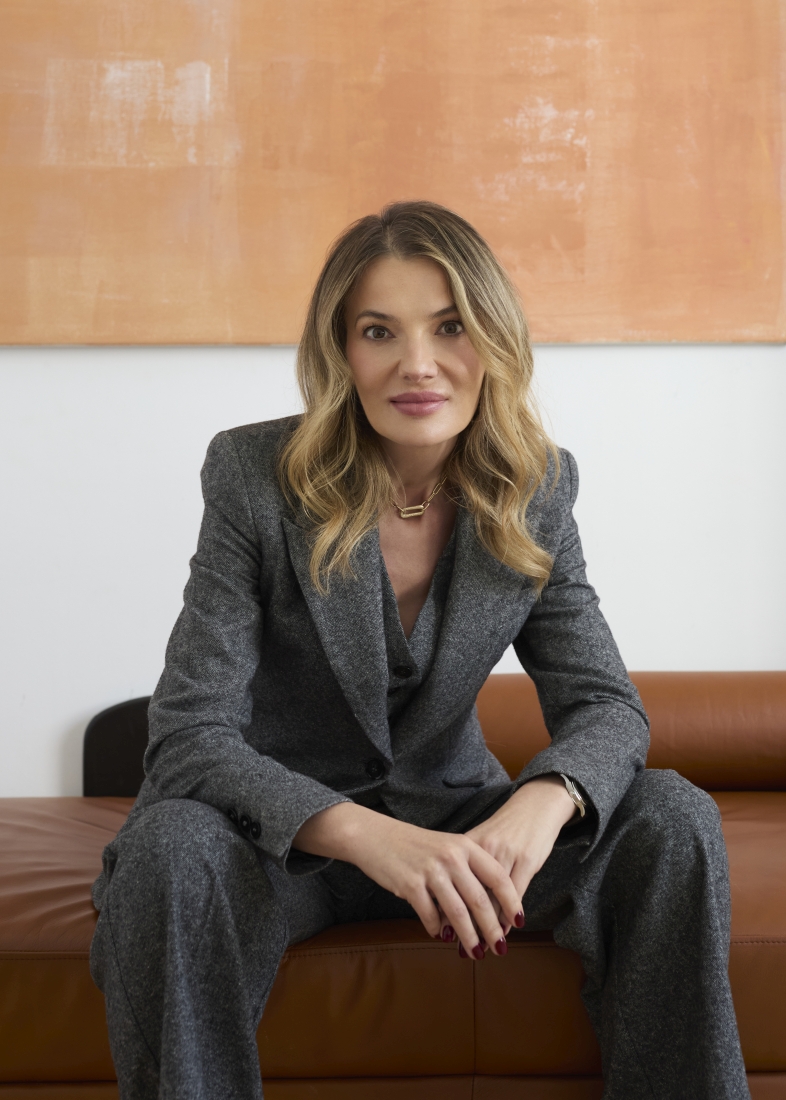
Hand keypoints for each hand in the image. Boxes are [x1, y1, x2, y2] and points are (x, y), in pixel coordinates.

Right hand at [293, 803, 521, 957]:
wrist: (374, 836)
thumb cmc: (413, 845)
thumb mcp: (445, 846)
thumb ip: (467, 870)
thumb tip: (489, 906)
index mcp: (465, 846)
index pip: (497, 877)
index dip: (511, 902)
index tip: (518, 922)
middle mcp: (451, 857)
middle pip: (480, 900)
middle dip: (493, 929)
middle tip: (500, 949)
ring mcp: (431, 870)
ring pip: (458, 913)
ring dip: (469, 938)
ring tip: (476, 953)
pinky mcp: (410, 884)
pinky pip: (430, 916)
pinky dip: (438, 929)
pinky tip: (441, 936)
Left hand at [461, 775, 576, 936]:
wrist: (535, 806)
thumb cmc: (506, 828)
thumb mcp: (482, 844)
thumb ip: (467, 867)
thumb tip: (448, 896)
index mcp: (467, 845)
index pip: (453, 883)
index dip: (447, 910)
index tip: (443, 933)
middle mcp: (483, 849)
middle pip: (471, 893)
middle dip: (466, 924)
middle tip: (464, 948)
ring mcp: (505, 853)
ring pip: (493, 896)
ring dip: (489, 925)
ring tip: (484, 946)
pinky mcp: (525, 859)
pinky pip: (514, 893)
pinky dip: (509, 914)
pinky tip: (506, 929)